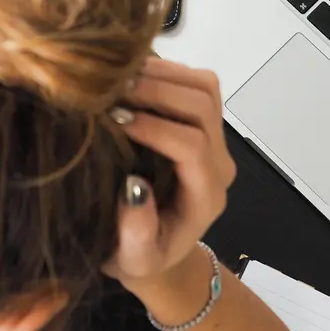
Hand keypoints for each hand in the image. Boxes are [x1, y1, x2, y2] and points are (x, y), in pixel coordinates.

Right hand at [104, 58, 235, 292]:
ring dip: (162, 74)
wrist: (157, 250)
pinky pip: (195, 83)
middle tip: (112, 90)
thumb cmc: (141, 257)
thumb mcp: (133, 260)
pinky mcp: (202, 123)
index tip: (115, 120)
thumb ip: (137, 233)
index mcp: (205, 196)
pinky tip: (128, 76)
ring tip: (118, 78)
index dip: (156, 128)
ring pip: (204, 87)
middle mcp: (217, 163)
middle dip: (158, 91)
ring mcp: (213, 139)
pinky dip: (164, 70)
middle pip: (203, 107)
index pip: (192, 147)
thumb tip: (133, 187)